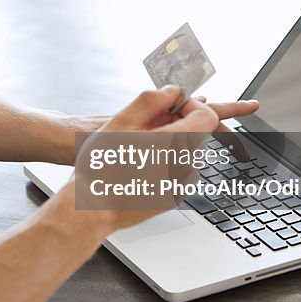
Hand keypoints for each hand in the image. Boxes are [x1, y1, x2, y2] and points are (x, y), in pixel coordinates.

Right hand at [68, 87, 258, 234]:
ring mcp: (181, 185)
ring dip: (172, 144)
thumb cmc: (101, 168)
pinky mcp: (174, 198)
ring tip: (140, 149)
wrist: (92, 209)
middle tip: (149, 126)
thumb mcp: (121, 122)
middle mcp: (184, 166)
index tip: (173, 107)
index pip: (208, 117)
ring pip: (188, 153)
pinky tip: (141, 166)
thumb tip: (172, 92)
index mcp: (174, 144)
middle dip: (179, 124)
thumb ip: (150, 101)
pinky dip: (167, 164)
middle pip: (198, 134)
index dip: (191, 107)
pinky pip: (180, 172)